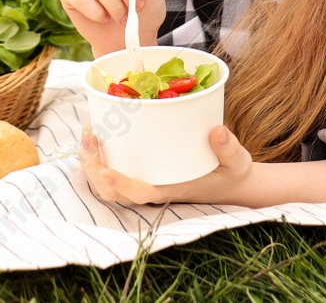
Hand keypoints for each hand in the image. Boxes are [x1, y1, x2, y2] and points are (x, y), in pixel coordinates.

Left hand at [78, 124, 253, 205]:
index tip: (106, 172)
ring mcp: (145, 181)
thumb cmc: (232, 172)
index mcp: (171, 189)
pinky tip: (98, 134)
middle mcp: (152, 188)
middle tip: (90, 135)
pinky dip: (100, 156)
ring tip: (88, 131)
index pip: (140, 194)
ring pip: (106, 184)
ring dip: (92, 161)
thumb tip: (218, 132)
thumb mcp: (237, 161)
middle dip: (94, 167)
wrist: (232, 183)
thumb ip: (229, 148)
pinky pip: (114, 169)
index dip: (121, 186)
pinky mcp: (144, 171)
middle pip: (112, 192)